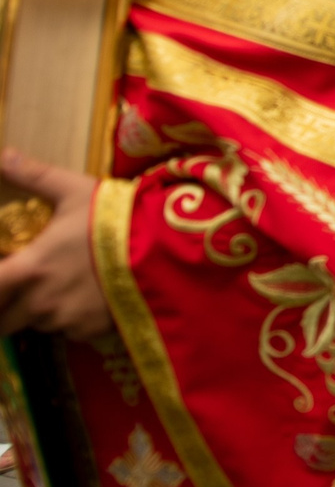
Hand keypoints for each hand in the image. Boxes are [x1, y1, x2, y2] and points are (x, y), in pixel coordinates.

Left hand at [0, 155, 106, 338]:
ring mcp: (66, 321)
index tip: (2, 275)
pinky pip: (70, 331)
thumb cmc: (114, 217)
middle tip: (24, 286)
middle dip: (7, 307)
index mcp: (28, 269)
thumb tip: (3, 154)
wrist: (166, 247)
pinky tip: (91, 298)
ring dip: (42, 311)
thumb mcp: (74, 191)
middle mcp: (39, 302)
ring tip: (65, 287)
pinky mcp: (91, 332)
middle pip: (3, 320)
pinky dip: (73, 320)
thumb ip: (34, 176)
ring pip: (38, 324)